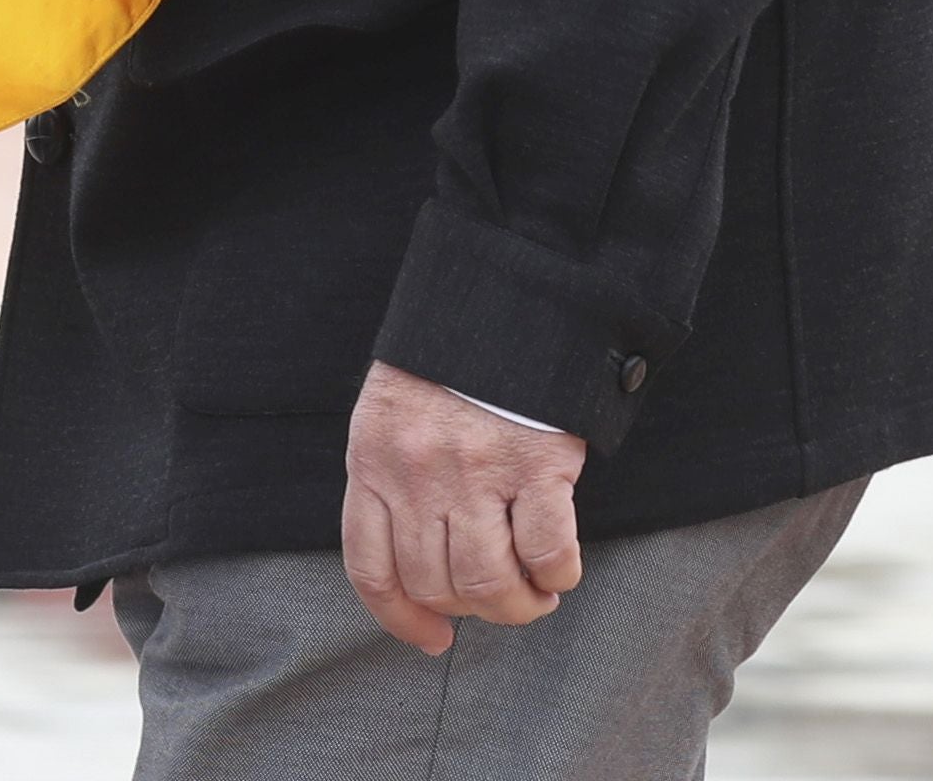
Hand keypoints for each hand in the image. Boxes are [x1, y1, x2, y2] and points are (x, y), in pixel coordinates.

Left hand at [342, 364, 585, 656]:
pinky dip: (556, 575)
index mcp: (374, 460)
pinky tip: (560, 570)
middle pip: (435, 584)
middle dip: (471, 610)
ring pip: (488, 584)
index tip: (432, 638)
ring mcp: (476, 470)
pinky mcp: (536, 462)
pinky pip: (546, 551)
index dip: (401, 618)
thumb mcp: (394, 409)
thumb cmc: (449, 357)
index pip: (371, 568)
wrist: (503, 293)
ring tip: (535, 595)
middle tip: (499, 600)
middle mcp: (418, 474)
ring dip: (517, 606)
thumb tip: (423, 560)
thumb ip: (395, 474)